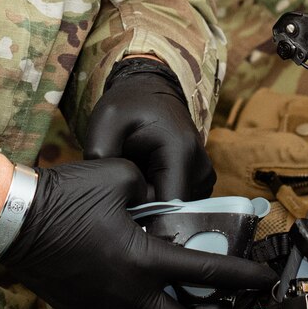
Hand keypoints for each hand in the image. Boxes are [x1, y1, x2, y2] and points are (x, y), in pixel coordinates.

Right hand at [0, 158, 273, 308]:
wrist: (14, 220)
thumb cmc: (67, 194)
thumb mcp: (120, 176)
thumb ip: (150, 192)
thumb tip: (158, 205)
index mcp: (144, 261)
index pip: (206, 273)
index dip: (241, 277)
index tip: (265, 281)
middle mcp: (128, 294)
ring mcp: (103, 308)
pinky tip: (130, 298)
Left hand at [82, 59, 213, 201]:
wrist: (149, 91)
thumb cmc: (126, 106)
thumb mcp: (105, 122)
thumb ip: (103, 158)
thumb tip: (108, 195)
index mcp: (180, 152)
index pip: (166, 208)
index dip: (141, 216)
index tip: (119, 211)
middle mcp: (200, 167)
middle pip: (171, 213)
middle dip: (143, 208)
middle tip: (121, 186)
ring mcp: (204, 176)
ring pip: (175, 211)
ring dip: (151, 202)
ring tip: (133, 178)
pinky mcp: (202, 181)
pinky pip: (179, 203)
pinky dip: (159, 196)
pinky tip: (145, 179)